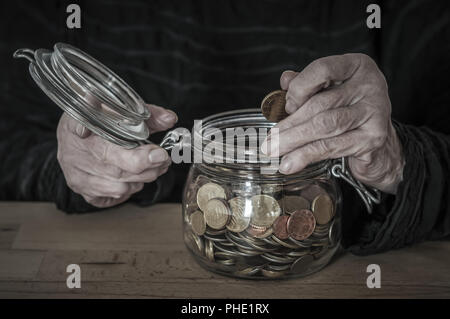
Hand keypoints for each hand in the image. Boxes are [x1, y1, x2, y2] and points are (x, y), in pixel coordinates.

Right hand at [57, 104, 176, 207]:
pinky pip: (111, 196)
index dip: (129, 149)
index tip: (156, 152)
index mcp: (78, 125)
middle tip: (164, 158)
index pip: (101, 137)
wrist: (71, 137)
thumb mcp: (119, 110)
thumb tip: (169, 119)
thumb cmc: (96, 122)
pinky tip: (133, 178)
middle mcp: (73, 152)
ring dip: (141, 178)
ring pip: (118, 185)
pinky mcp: (81, 189)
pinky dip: (128, 189)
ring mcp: (76, 173)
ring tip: (153, 167)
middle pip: (117, 168)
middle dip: (147, 165)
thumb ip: (146, 115)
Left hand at [261, 54, 404, 193]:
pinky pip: (332, 147)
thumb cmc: (350, 114)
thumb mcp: (330, 92)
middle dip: (289, 124)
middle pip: (320, 104)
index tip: (286, 106)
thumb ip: (308, 84)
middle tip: (268, 139)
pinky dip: (306, 156)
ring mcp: (374, 112)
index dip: (299, 88)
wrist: (380, 145)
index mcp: (357, 66)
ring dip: (294, 140)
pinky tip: (290, 163)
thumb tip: (285, 80)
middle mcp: (370, 85)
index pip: (323, 69)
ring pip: (324, 125)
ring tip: (274, 151)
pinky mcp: (373, 138)